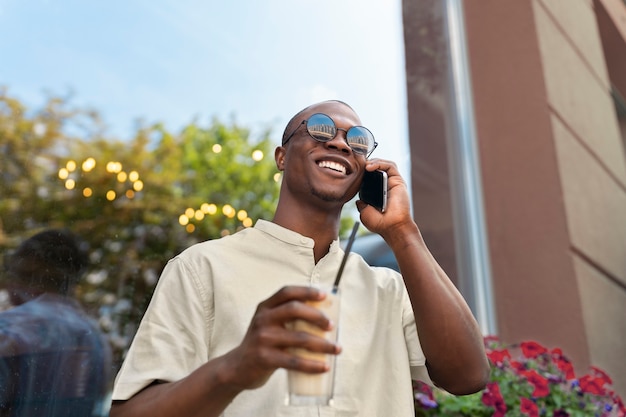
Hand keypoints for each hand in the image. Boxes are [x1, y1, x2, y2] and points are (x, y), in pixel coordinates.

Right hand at [224, 286, 340, 390]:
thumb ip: (288, 318)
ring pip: (299, 338)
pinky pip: (294, 361)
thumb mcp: (269, 325)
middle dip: (317, 316)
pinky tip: (324, 367)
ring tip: (337, 349)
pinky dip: (312, 365)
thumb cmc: (263, 344)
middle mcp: (262, 319)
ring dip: (323, 344)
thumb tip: (325, 318)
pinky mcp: (264, 358)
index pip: (287, 292)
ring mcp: (262, 338)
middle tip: (332, 326)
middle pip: (294, 310)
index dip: (306, 291)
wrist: (236, 368)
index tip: (324, 296)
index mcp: (265, 307)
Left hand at [356, 158, 413, 236]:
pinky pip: (390, 166)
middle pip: (376, 168)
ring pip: (384, 164)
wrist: (392, 227)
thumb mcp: (364, 212)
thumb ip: (361, 204)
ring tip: (364, 166)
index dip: (361, 172)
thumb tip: (358, 200)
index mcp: (376, 193)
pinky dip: (380, 163)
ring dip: (373, 161)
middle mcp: (385, 186)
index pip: (369, 177)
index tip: (352, 170)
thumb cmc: (379, 223)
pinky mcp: (398, 181)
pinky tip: (370, 167)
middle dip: (366, 164)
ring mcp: (392, 183)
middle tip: (357, 165)